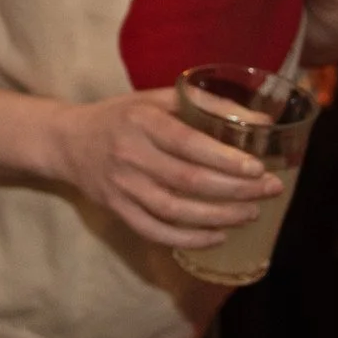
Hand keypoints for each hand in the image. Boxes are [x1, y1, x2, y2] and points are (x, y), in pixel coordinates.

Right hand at [50, 90, 283, 249]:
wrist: (67, 141)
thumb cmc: (122, 116)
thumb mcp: (156, 98)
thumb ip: (205, 104)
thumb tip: (261, 120)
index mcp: (141, 121)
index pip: (187, 143)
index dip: (224, 158)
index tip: (257, 167)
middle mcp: (130, 154)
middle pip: (187, 180)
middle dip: (235, 190)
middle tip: (269, 191)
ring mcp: (122, 186)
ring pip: (174, 210)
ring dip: (218, 216)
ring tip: (251, 214)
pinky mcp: (117, 209)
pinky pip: (155, 231)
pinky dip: (188, 239)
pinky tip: (217, 236)